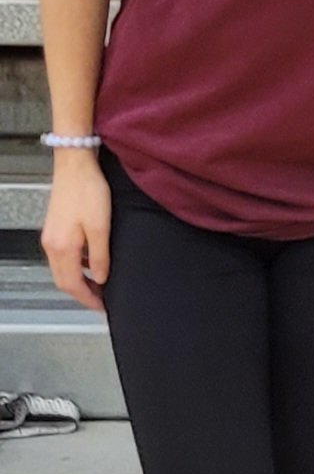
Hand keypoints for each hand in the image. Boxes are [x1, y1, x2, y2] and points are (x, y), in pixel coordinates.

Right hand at [41, 152, 110, 312]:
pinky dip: (76, 266)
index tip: (101, 307)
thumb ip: (100, 256)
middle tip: (101, 301)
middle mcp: (52, 245)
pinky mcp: (55, 228)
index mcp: (62, 248)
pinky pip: (63, 256)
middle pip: (63, 280)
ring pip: (62, 269)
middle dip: (82, 293)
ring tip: (99, 285)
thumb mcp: (102, 227)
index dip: (87, 299)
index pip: (72, 284)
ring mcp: (51, 236)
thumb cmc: (89, 192)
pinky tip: (91, 263)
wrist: (76, 166)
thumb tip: (101, 277)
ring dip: (79, 280)